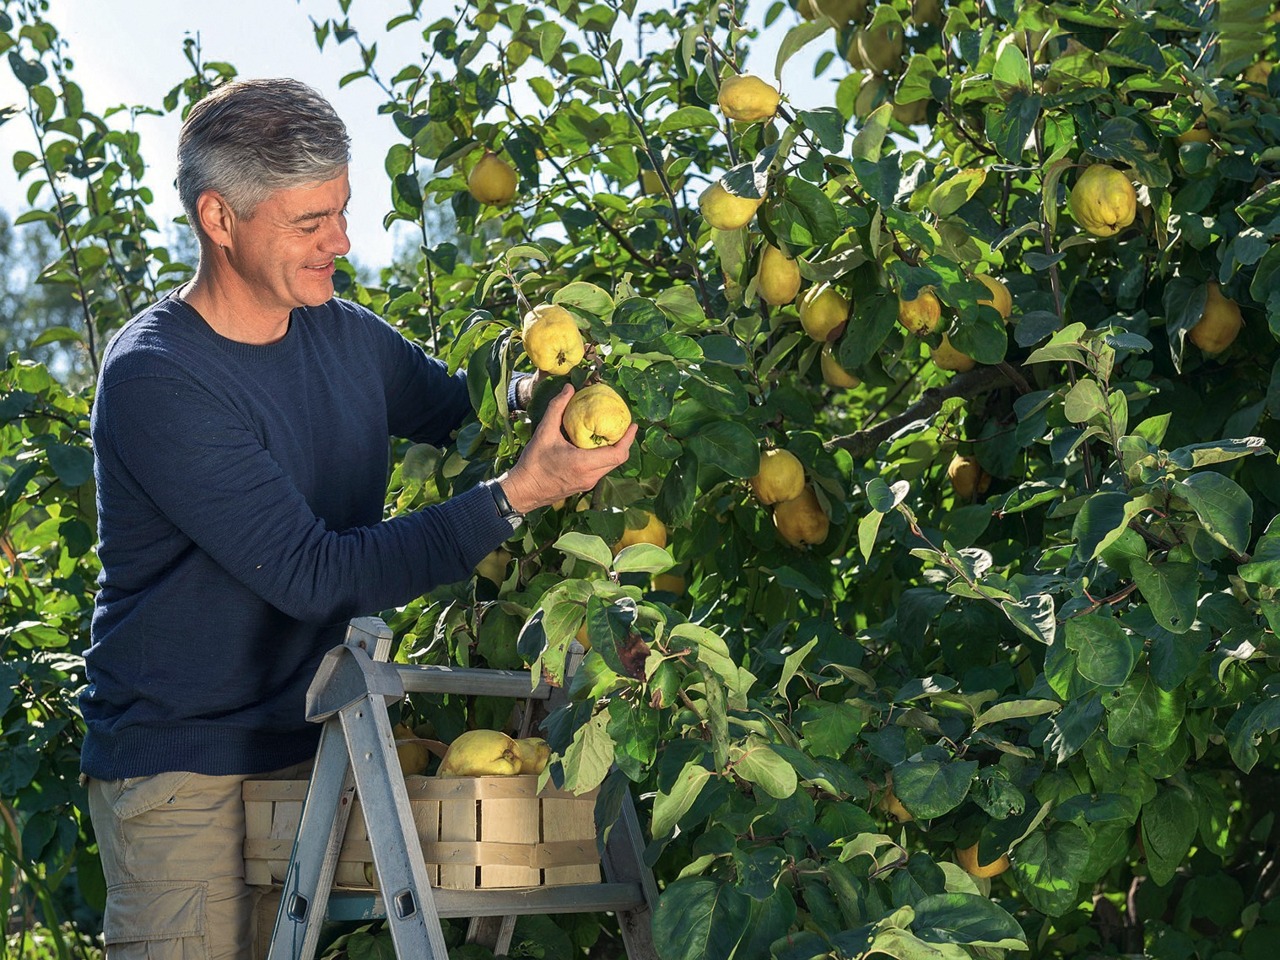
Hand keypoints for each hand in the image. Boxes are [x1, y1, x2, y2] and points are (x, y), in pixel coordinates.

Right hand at [498, 384, 636, 512]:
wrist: (524, 490)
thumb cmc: (533, 462)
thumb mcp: (544, 432)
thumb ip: (557, 408)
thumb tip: (569, 388)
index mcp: (584, 463)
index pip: (617, 454)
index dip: (629, 439)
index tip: (633, 425)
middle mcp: (590, 476)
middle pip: (617, 460)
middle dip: (624, 443)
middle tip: (624, 425)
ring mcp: (588, 483)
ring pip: (609, 466)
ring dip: (614, 450)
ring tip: (612, 433)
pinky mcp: (583, 485)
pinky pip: (600, 470)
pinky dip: (603, 457)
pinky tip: (596, 446)